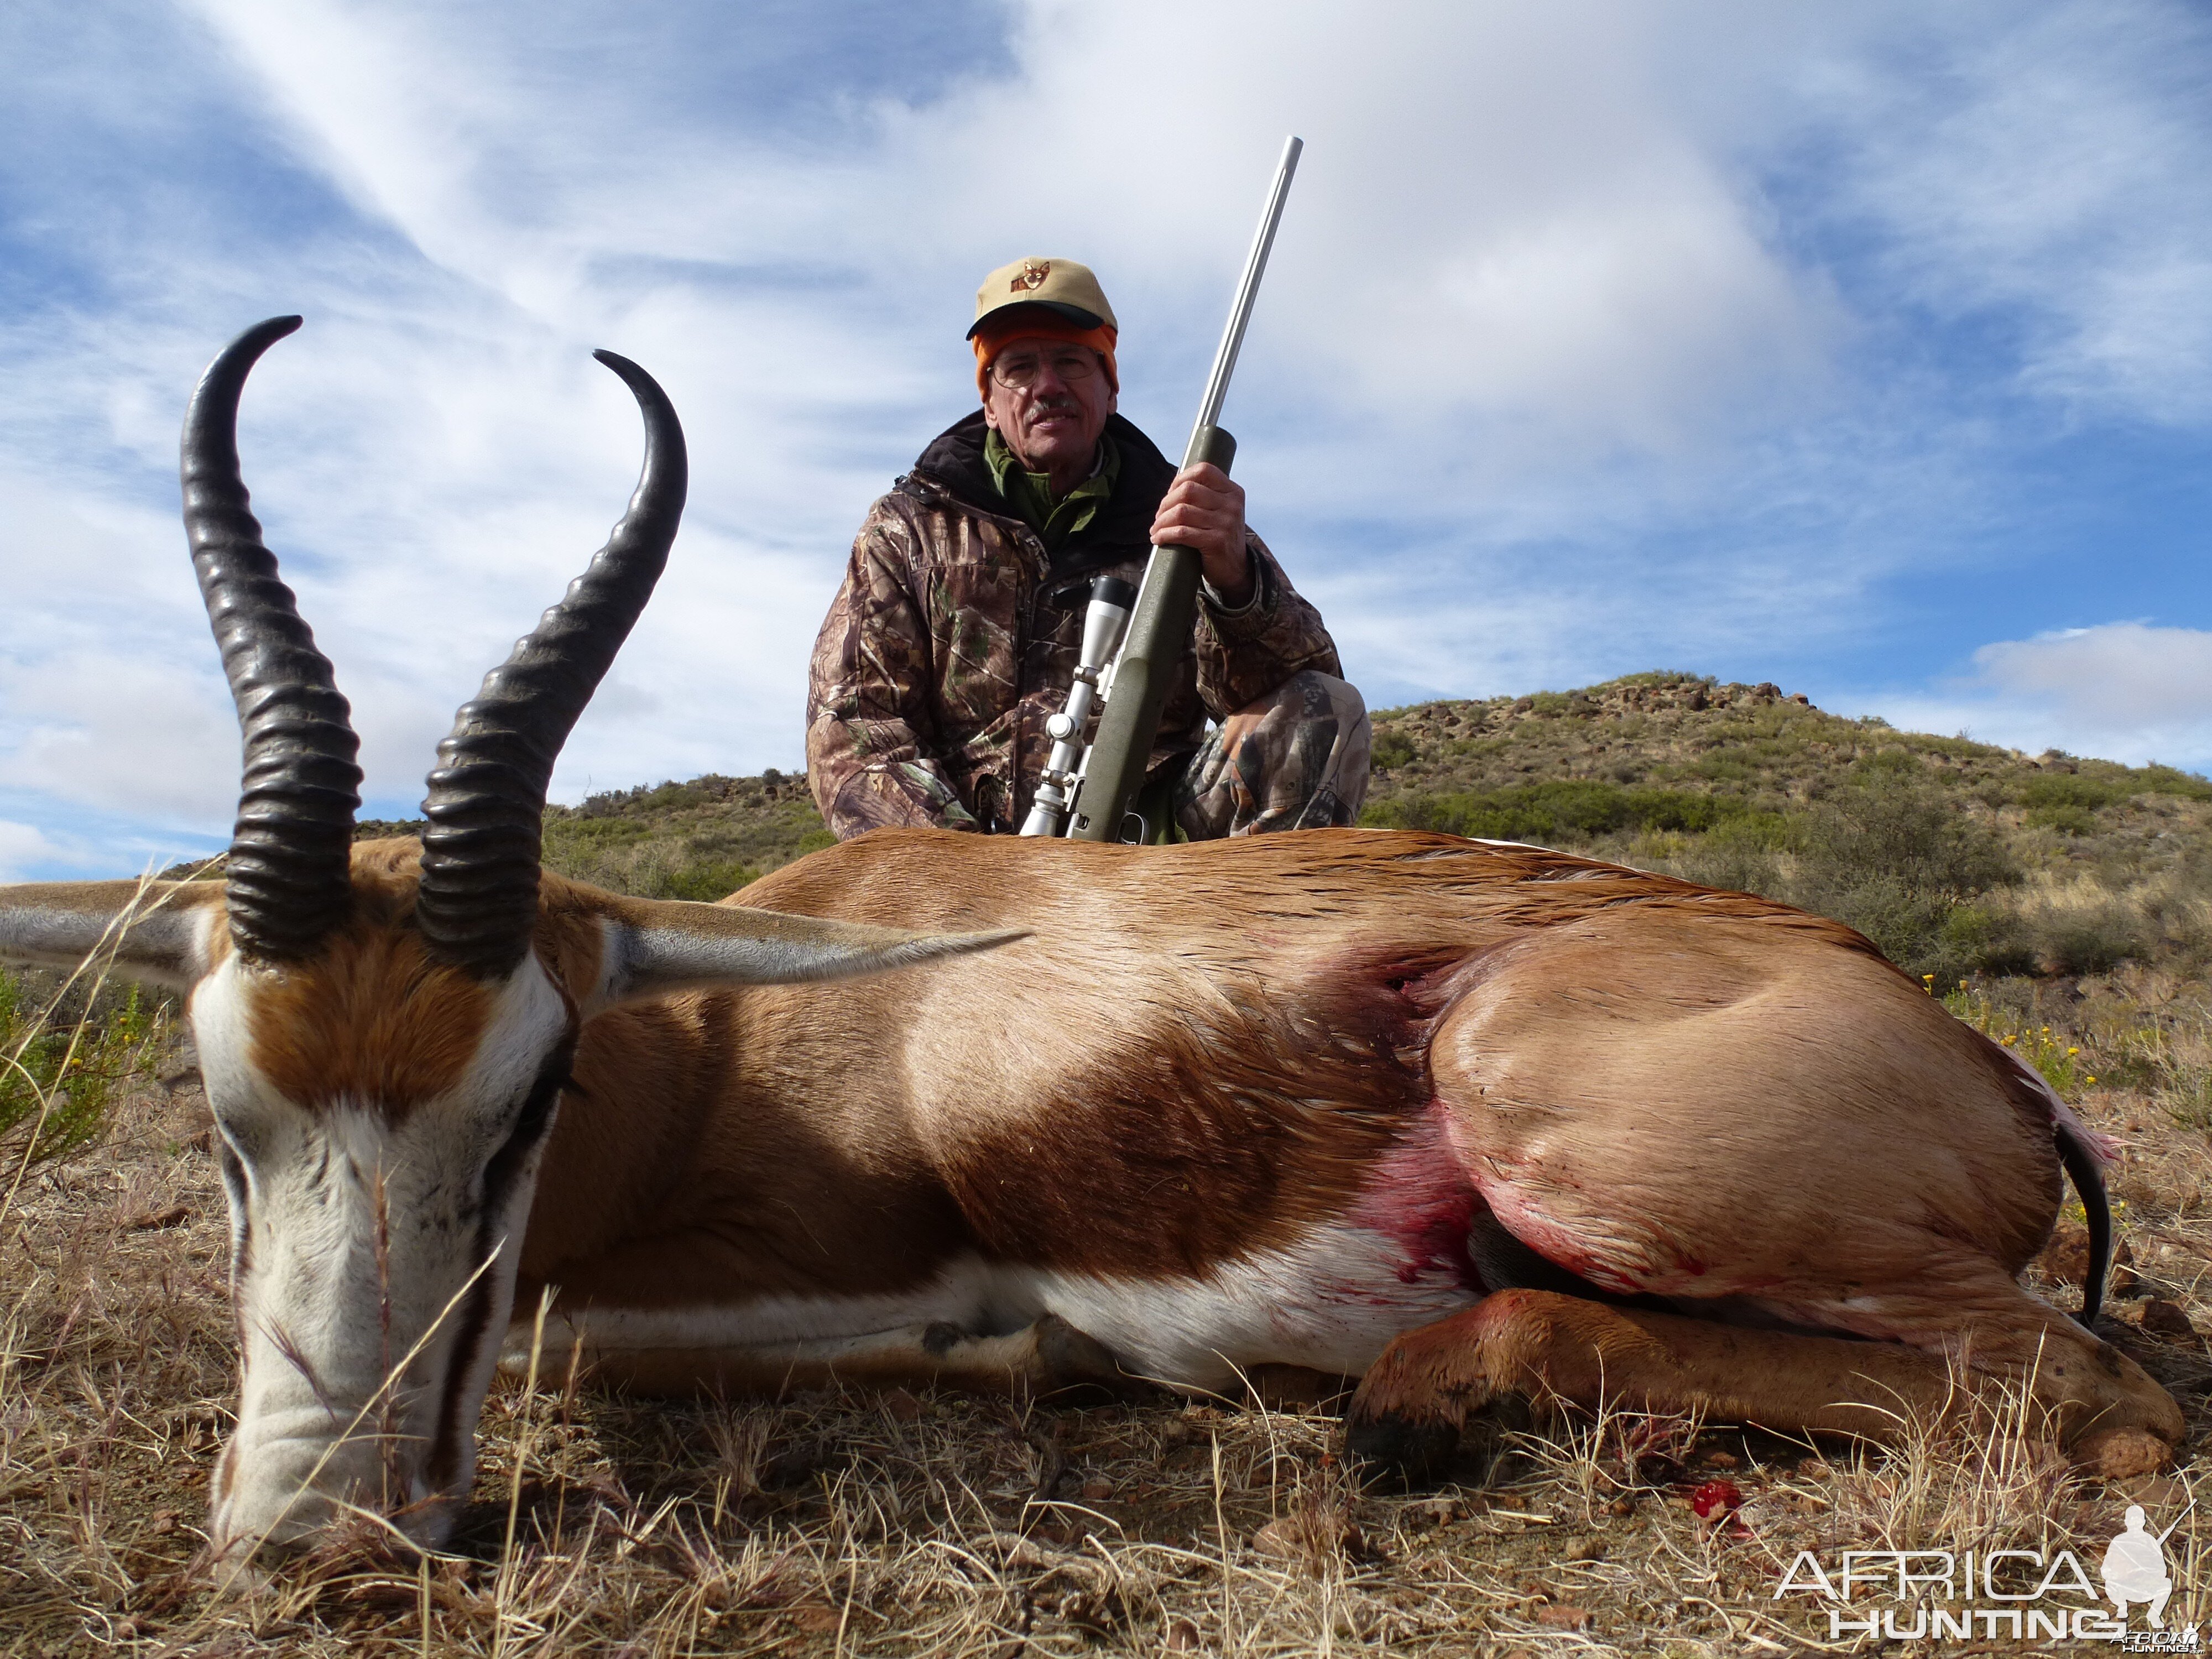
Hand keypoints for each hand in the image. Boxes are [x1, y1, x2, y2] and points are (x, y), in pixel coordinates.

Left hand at [1150, 463, 1252, 605]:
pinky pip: (1182, 533)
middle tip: (1159, 517)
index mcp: (1233, 492)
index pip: (1204, 470)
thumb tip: (1173, 487)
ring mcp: (1226, 523)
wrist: (1236, 569)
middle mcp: (1232, 505)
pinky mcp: (1217, 542)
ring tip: (1155, 529)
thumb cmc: (1220, 537)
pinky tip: (1158, 539)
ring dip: (1161, 521)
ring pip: (1181, 512)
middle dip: (1166, 503)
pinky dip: (1164, 535)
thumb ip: (1206, 496)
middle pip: (1188, 491)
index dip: (1180, 479)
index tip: (1169, 494)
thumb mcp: (1221, 511)